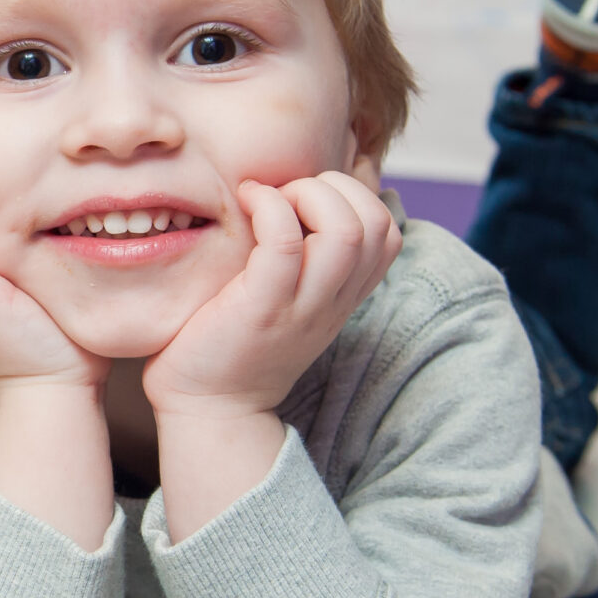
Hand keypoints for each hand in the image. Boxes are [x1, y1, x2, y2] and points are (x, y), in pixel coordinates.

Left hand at [143, 172, 401, 422]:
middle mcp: (332, 301)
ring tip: (266, 198)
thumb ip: (304, 261)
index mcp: (342, 297)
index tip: (302, 200)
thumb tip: (300, 200)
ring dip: (305, 194)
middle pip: (375, 223)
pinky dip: (268, 206)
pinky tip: (244, 202)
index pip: (387, 233)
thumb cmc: (234, 343)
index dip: (353, 197)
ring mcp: (302, 307)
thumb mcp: (287, 301)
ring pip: (345, 231)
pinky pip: (284, 242)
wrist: (210, 409)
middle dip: (332, 188)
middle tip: (283, 195)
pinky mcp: (263, 308)